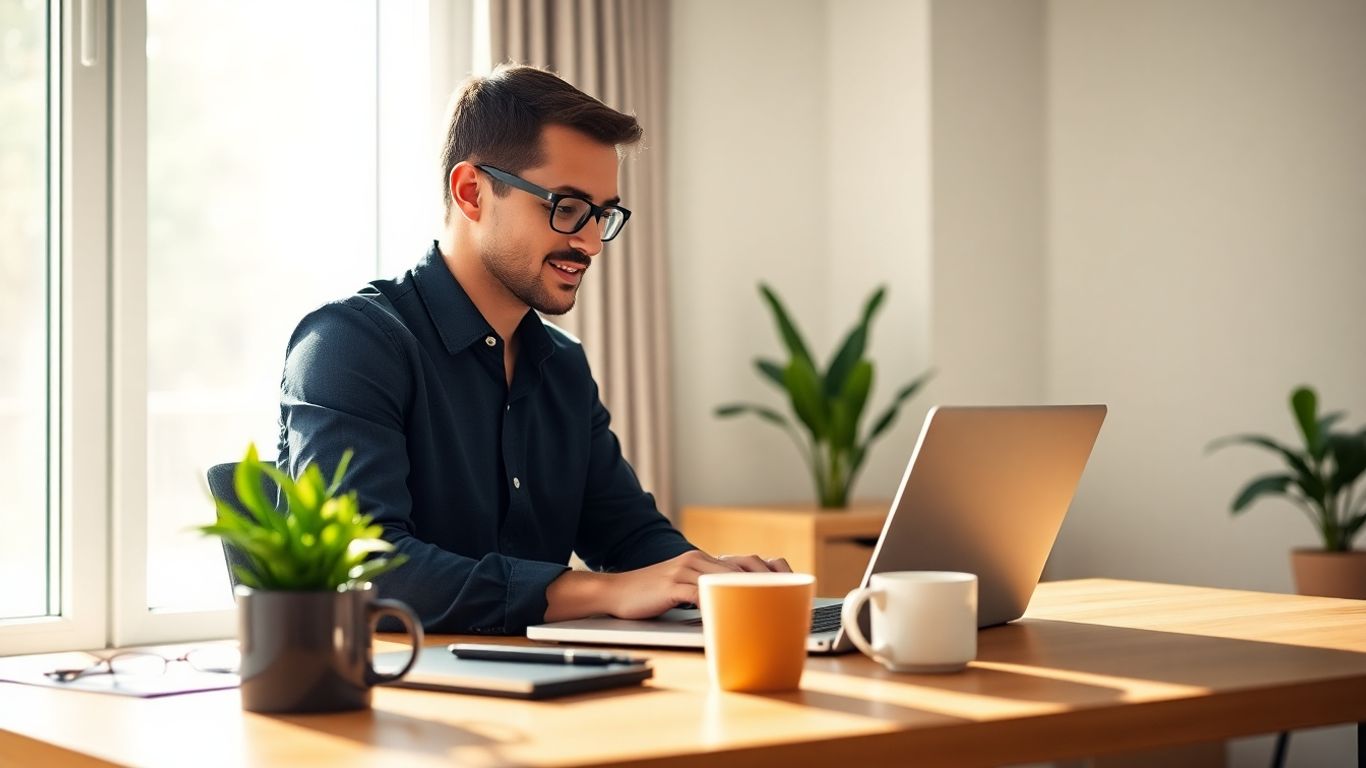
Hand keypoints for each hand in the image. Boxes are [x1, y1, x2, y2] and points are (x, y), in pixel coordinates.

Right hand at [544, 550, 792, 622]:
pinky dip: (718, 603)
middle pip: (744, 567)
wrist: (615, 592)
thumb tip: (737, 608)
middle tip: (791, 599)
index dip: (772, 571)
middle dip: (769, 583)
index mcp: (705, 560)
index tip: (794, 586)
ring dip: (750, 592)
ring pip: (726, 579)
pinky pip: (701, 593)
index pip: (747, 561)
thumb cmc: (652, 596)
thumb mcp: (685, 590)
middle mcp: (698, 559)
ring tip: (771, 606)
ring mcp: (685, 569)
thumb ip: (708, 592)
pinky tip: (731, 614)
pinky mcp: (672, 584)